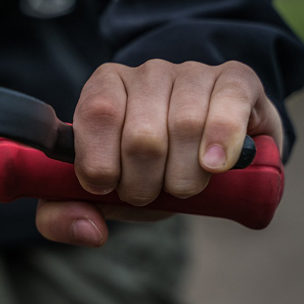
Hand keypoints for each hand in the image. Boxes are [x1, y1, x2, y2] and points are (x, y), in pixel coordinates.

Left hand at [35, 59, 283, 246]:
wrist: (208, 156)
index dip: (101, 162)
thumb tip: (89, 231)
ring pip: (185, 126)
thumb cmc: (148, 170)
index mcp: (105, 88)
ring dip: (184, 177)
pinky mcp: (236, 79)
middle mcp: (147, 72)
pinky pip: (229, 104)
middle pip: (142, 134)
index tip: (107, 187)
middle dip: (143, 183)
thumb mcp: (105, 192)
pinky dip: (222, 140)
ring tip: (182, 186)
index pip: (98, 113)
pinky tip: (215, 165)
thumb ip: (67, 212)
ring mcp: (192, 72)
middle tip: (148, 193)